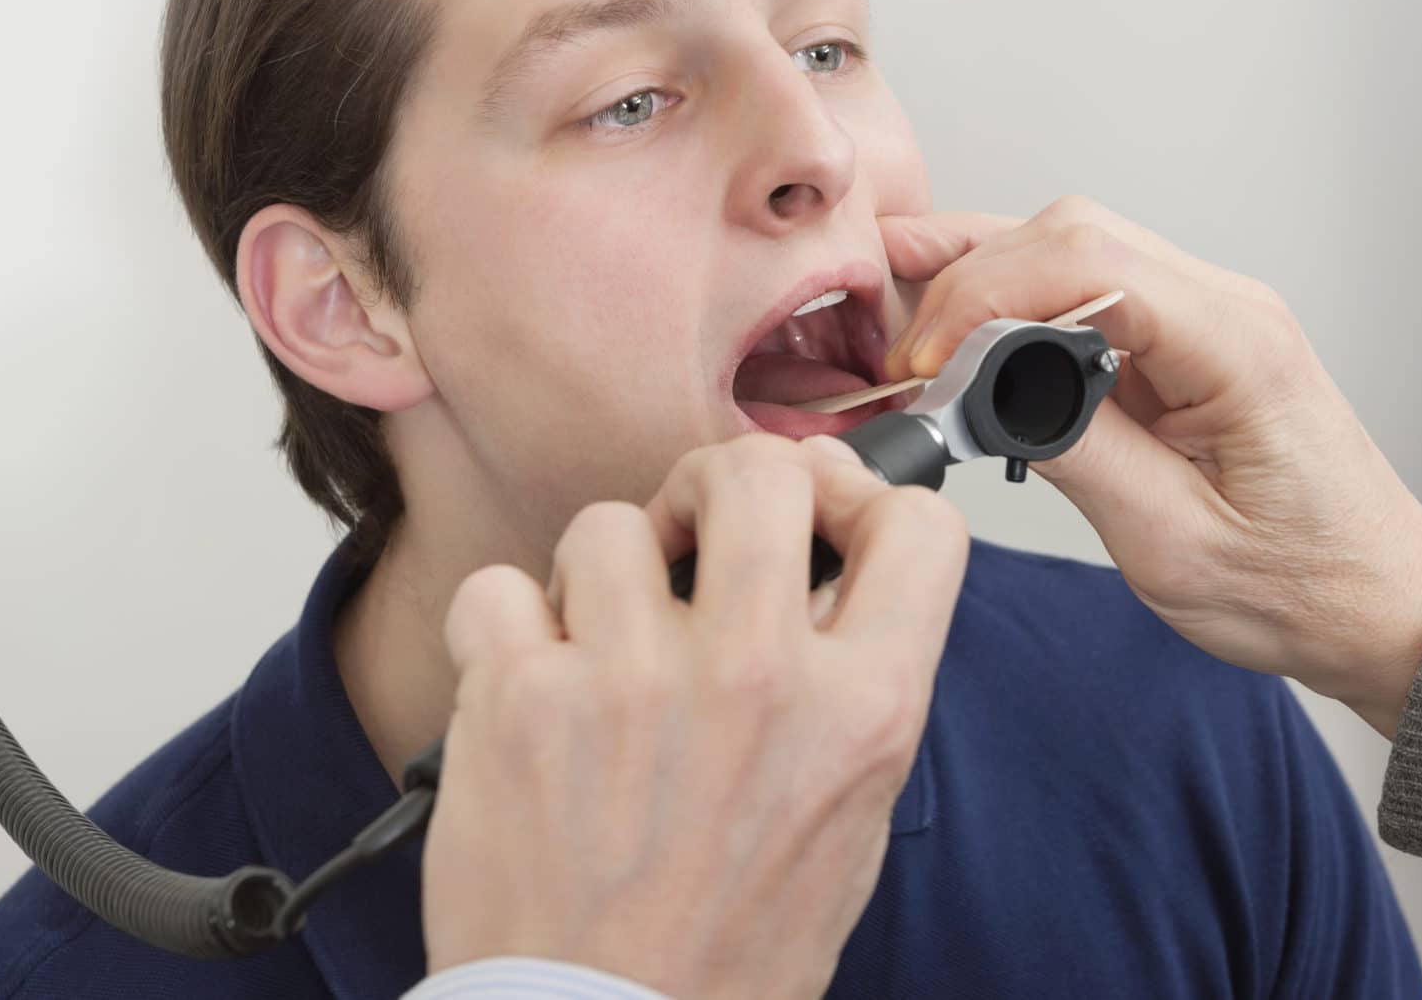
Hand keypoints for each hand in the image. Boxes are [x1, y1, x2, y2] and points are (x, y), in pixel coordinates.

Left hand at [420, 434, 969, 995]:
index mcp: (862, 713)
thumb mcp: (848, 820)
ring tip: (601, 654)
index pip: (922, 526)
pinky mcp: (520, 700)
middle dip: (720, 489)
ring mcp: (633, 679)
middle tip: (698, 534)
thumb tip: (821, 567)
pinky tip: (528, 685)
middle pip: (759, 472)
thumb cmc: (724, 949)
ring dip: (603, 581)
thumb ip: (854, 685)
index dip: (865, 501)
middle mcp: (757, 679)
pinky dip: (503, 629)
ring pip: (612, 524)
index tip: (821, 520)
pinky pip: (500, 586)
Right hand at [882, 197, 1421, 736]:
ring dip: (988, 280)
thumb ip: (1075, 452)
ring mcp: (1212, 321)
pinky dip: (1022, 309)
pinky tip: (970, 339)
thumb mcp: (1171, 544)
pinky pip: (1095, 298)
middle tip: (901, 343)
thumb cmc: (1307, 588)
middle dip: (971, 273)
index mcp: (1238, 344)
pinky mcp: (1191, 349)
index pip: (1089, 260)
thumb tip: (983, 392)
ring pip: (1078, 251)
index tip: (928, 359)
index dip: (987, 294)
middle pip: (1075, 233)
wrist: (1382, 610)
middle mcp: (1229, 309)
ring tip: (911, 322)